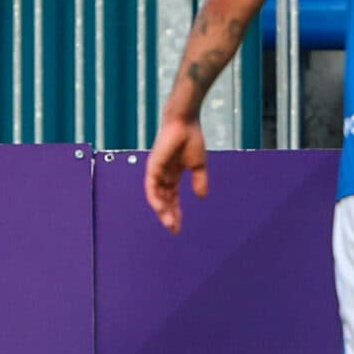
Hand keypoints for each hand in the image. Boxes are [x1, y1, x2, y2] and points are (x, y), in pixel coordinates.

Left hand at [143, 114, 208, 233]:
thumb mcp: (198, 164)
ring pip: (157, 196)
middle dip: (169, 215)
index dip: (176, 212)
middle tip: (174, 230)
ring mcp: (157, 170)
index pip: (172, 198)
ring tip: (171, 224)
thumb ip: (199, 180)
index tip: (179, 227)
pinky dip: (156, 199)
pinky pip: (152, 187)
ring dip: (163, 211)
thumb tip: (202, 197)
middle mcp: (163, 174)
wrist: (185, 122)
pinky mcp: (152, 166)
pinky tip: (162, 210)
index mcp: (173, 173)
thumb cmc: (191, 138)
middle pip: (164, 200)